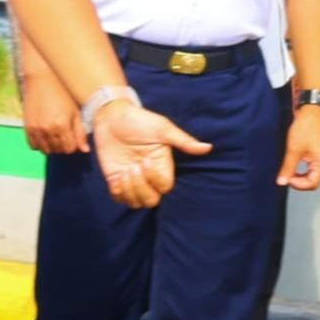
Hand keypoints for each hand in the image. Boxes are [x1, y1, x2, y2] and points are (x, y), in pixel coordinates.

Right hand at [21, 63, 84, 154]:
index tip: (73, 136)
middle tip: (65, 134)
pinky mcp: (27, 127)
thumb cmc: (64, 93)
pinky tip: (45, 133)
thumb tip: (85, 150)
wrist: (43, 79)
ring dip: (52, 146)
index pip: (69, 149)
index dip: (73, 145)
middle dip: (63, 145)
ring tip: (55, 134)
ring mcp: (36, 129)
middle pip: (58, 150)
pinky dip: (40, 143)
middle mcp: (48, 129)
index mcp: (62, 125)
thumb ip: (80, 132)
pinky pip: (33, 146)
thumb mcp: (76, 111)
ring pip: (45, 150)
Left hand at [89, 93, 211, 209]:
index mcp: (162, 165)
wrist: (111, 117)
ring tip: (124, 171)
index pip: (165, 187)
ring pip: (136, 203)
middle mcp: (149, 176)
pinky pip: (120, 199)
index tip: (145, 161)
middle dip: (141, 188)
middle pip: (151, 200)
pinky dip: (118, 193)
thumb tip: (208, 148)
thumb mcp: (162, 128)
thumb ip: (183, 141)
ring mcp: (132, 180)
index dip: (155, 180)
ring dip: (129, 190)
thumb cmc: (139, 120)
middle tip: (132, 167)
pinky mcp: (117, 180)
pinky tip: (116, 177)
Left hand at [279, 109, 319, 191]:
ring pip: (311, 176)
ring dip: (300, 176)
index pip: (312, 184)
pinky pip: (310, 168)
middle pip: (313, 182)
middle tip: (286, 176)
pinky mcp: (317, 154)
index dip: (298, 184)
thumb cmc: (306, 127)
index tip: (287, 178)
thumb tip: (282, 181)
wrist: (311, 112)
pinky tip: (293, 166)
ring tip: (289, 172)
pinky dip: (301, 170)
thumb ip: (288, 167)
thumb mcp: (294, 149)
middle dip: (299, 182)